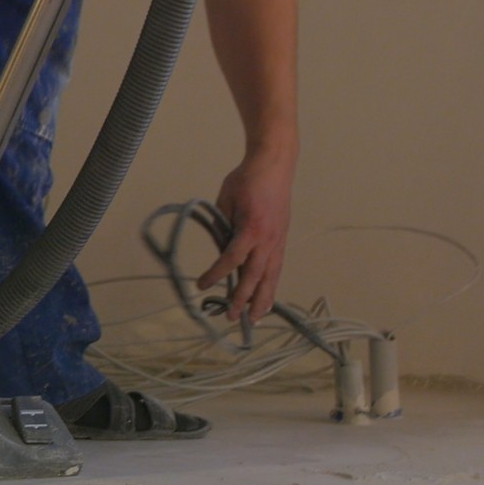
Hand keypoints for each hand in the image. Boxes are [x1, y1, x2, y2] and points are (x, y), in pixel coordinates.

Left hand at [196, 153, 293, 322]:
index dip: (216, 275)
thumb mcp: (225, 201)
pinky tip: (267, 298)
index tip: (201, 285)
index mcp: (251, 228)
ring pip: (271, 276)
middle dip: (243, 298)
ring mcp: (278, 240)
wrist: (274, 165)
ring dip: (263, 299)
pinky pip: (277, 267)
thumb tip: (220, 251)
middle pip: (255, 275)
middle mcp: (268, 239)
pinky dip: (271, 284)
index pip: (232, 259)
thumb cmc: (245, 180)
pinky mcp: (282, 239)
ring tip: (255, 319)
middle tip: (231, 317)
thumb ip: (222, 227)